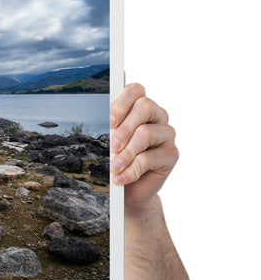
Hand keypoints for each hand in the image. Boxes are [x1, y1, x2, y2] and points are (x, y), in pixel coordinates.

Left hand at [109, 83, 177, 214]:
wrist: (128, 189)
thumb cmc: (116, 157)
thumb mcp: (108, 137)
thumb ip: (109, 118)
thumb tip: (107, 93)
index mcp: (139, 105)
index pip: (135, 90)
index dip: (121, 103)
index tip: (109, 121)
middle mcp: (156, 116)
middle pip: (145, 107)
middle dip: (124, 128)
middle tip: (111, 146)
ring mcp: (166, 134)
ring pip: (146, 133)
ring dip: (125, 153)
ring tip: (114, 168)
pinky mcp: (171, 154)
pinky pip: (149, 158)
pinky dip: (131, 170)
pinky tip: (121, 178)